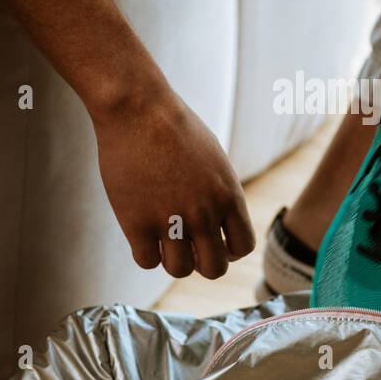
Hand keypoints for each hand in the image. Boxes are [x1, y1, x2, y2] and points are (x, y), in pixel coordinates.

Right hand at [92, 86, 255, 278]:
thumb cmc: (174, 128)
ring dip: (171, 259)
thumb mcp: (214, 159)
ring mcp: (171, 220)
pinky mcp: (137, 222)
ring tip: (162, 238)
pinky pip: (147, 261)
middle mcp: (204, 213)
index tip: (212, 240)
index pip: (243, 246)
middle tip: (186, 245)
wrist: (138, 109)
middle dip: (201, 262)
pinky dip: (145, 252)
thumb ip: (221, 194)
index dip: (228, 250)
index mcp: (228, 195)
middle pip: (214, 269)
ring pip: (179, 270)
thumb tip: (219, 224)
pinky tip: (141, 232)